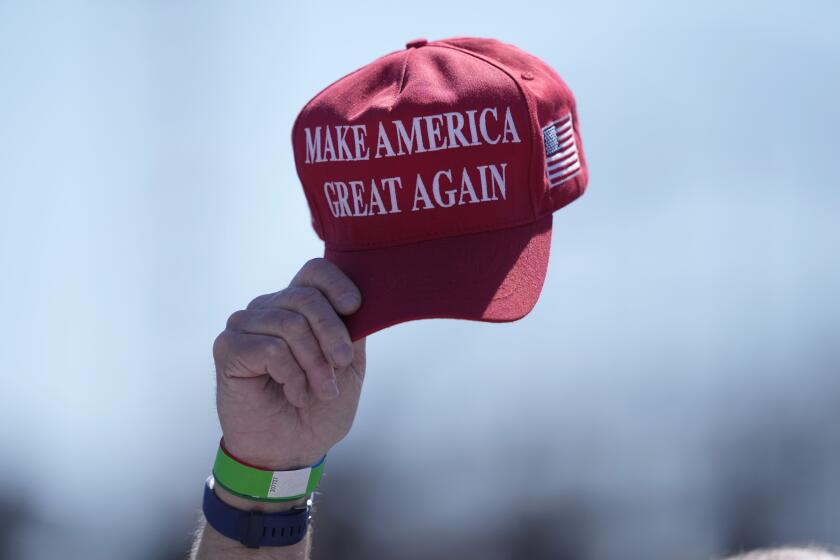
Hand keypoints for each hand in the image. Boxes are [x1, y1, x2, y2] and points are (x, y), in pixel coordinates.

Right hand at [212, 258, 365, 469]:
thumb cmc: (320, 407)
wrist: (292, 450)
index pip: (315, 272)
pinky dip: (290, 375)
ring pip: (290, 325)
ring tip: (318, 390)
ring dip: (313, 364)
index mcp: (298, 307)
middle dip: (332, 335)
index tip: (355, 307)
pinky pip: (270, 348)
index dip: (337, 284)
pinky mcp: (228, 347)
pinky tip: (292, 393)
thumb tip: (359, 301)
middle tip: (339, 369)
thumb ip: (351, 329)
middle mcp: (269, 308)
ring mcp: (244, 325)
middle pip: (306, 298)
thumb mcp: (348, 365)